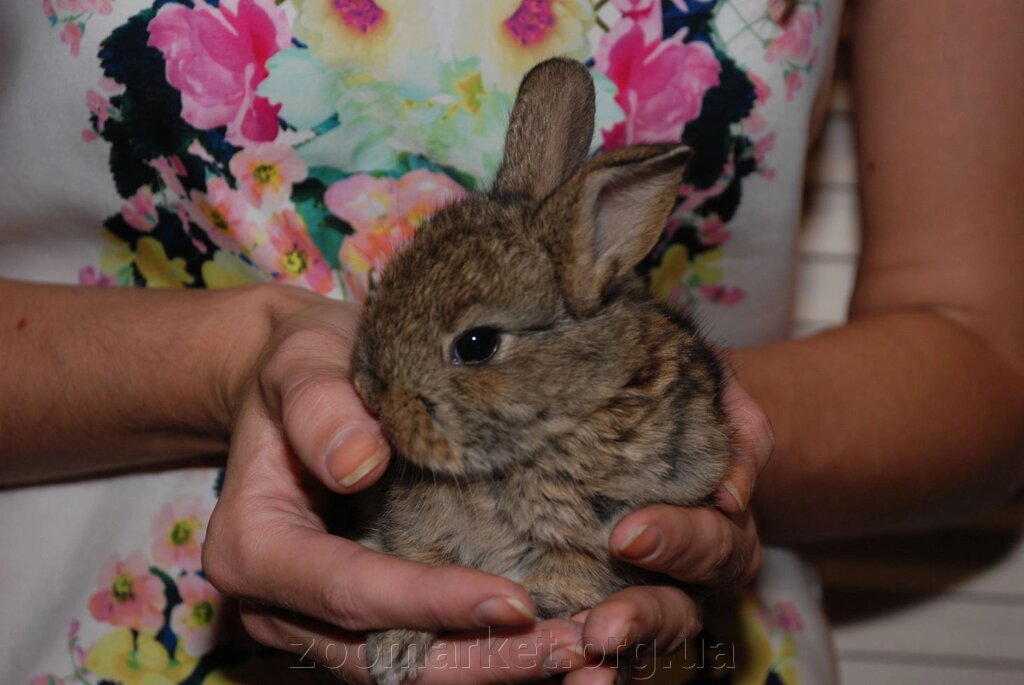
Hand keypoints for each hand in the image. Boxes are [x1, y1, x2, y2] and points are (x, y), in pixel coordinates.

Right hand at [202, 288, 587, 682]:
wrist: (304, 383)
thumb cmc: (304, 365)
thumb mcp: (302, 364)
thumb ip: (319, 408)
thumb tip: (358, 463)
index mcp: (252, 548)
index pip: (348, 591)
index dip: (431, 603)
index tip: (515, 601)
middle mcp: (280, 604)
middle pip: (384, 654)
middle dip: (480, 659)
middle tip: (573, 645)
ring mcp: (321, 618)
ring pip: (411, 667)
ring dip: (495, 665)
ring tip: (581, 647)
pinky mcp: (364, 615)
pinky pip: (426, 647)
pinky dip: (488, 648)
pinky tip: (557, 633)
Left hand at [565, 376, 773, 683]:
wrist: (644, 418)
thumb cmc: (682, 404)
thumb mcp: (719, 399)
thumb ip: (738, 432)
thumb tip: (731, 491)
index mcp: (720, 531)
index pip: (709, 545)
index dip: (675, 542)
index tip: (626, 535)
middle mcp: (687, 578)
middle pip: (675, 611)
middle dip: (640, 619)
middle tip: (600, 627)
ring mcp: (645, 598)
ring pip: (638, 640)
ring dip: (608, 652)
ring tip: (574, 654)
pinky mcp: (599, 606)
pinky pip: (601, 647)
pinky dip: (581, 662)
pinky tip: (555, 665)